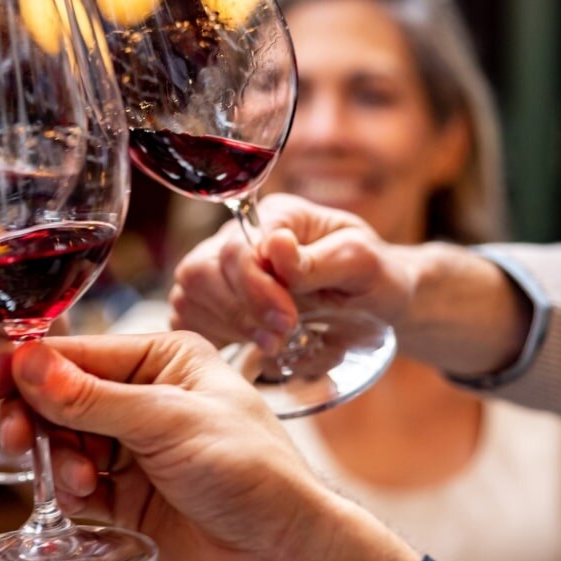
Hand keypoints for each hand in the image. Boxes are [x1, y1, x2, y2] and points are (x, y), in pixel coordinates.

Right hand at [0, 333, 418, 560]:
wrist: (280, 556)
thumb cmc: (252, 473)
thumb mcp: (168, 422)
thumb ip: (91, 396)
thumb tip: (29, 362)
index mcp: (166, 359)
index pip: (81, 352)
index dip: (32, 366)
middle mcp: (148, 396)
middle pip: (62, 396)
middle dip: (39, 417)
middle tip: (20, 439)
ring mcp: (136, 446)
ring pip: (65, 440)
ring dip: (61, 459)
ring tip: (80, 480)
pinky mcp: (127, 493)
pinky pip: (75, 482)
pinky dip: (70, 489)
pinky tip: (86, 497)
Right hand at [168, 194, 413, 352]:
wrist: (374, 303)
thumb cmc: (373, 278)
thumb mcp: (363, 264)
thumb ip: (320, 258)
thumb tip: (276, 245)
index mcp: (276, 216)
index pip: (238, 248)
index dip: (255, 290)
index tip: (288, 322)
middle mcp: (238, 236)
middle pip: (202, 271)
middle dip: (239, 312)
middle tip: (280, 339)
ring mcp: (220, 268)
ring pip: (188, 295)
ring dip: (228, 326)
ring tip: (272, 343)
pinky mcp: (212, 300)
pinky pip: (186, 316)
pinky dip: (211, 335)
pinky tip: (246, 343)